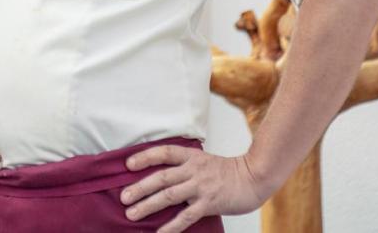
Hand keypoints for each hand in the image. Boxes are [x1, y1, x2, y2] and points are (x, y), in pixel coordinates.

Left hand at [120, 145, 266, 232]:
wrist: (254, 177)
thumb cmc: (228, 171)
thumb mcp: (205, 161)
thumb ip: (186, 165)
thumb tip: (163, 175)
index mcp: (192, 156)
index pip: (164, 153)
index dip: (145, 157)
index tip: (128, 164)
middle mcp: (194, 170)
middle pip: (161, 177)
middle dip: (140, 187)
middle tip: (123, 197)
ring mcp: (201, 187)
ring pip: (169, 196)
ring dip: (148, 205)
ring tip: (132, 213)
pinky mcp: (209, 204)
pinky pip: (186, 216)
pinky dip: (171, 226)